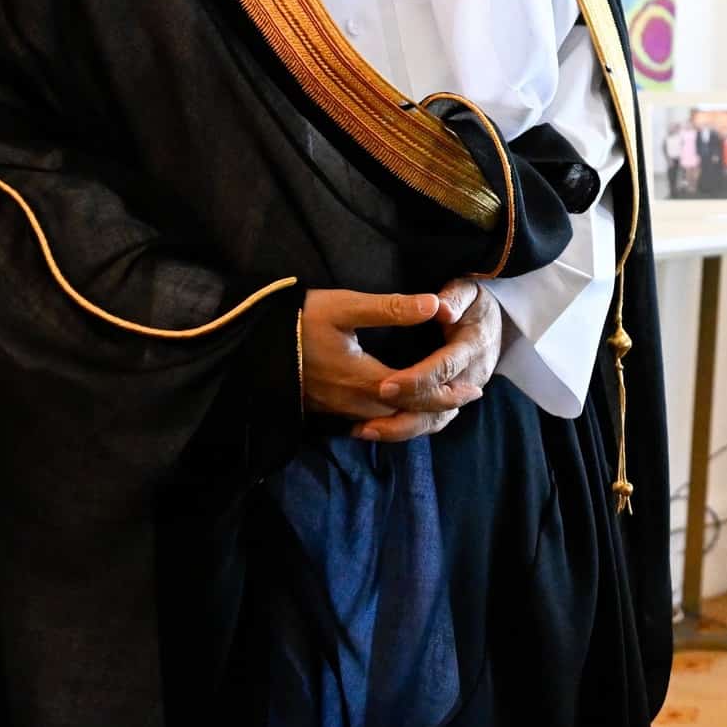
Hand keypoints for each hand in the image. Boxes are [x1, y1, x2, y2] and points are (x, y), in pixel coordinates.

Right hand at [301, 279, 496, 440]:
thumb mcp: (345, 307)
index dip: (446, 392)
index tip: (473, 388)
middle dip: (438, 407)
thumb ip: (391, 308)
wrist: (253, 347)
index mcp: (365, 379)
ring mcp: (338, 410)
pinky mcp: (326, 409)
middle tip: (468, 397)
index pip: (416, 393)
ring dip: (417, 415)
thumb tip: (434, 304)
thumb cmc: (300, 322)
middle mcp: (354, 403)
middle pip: (405, 415)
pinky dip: (392, 418)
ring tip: (442, 404)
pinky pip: (368, 421)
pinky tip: (398, 410)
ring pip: (387, 422)